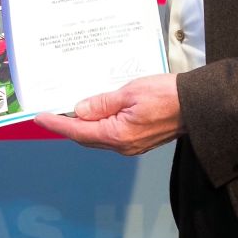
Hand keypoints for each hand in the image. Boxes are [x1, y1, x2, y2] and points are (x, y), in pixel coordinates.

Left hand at [32, 74, 182, 155]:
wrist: (198, 106)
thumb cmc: (168, 95)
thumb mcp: (130, 92)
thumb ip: (103, 102)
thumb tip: (80, 110)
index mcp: (118, 134)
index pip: (78, 130)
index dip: (57, 124)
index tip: (40, 118)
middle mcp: (123, 145)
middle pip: (86, 137)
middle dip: (66, 126)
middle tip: (49, 114)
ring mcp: (132, 145)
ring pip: (98, 137)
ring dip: (82, 126)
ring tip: (67, 112)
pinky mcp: (139, 140)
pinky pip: (111, 135)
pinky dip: (97, 126)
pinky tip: (94, 113)